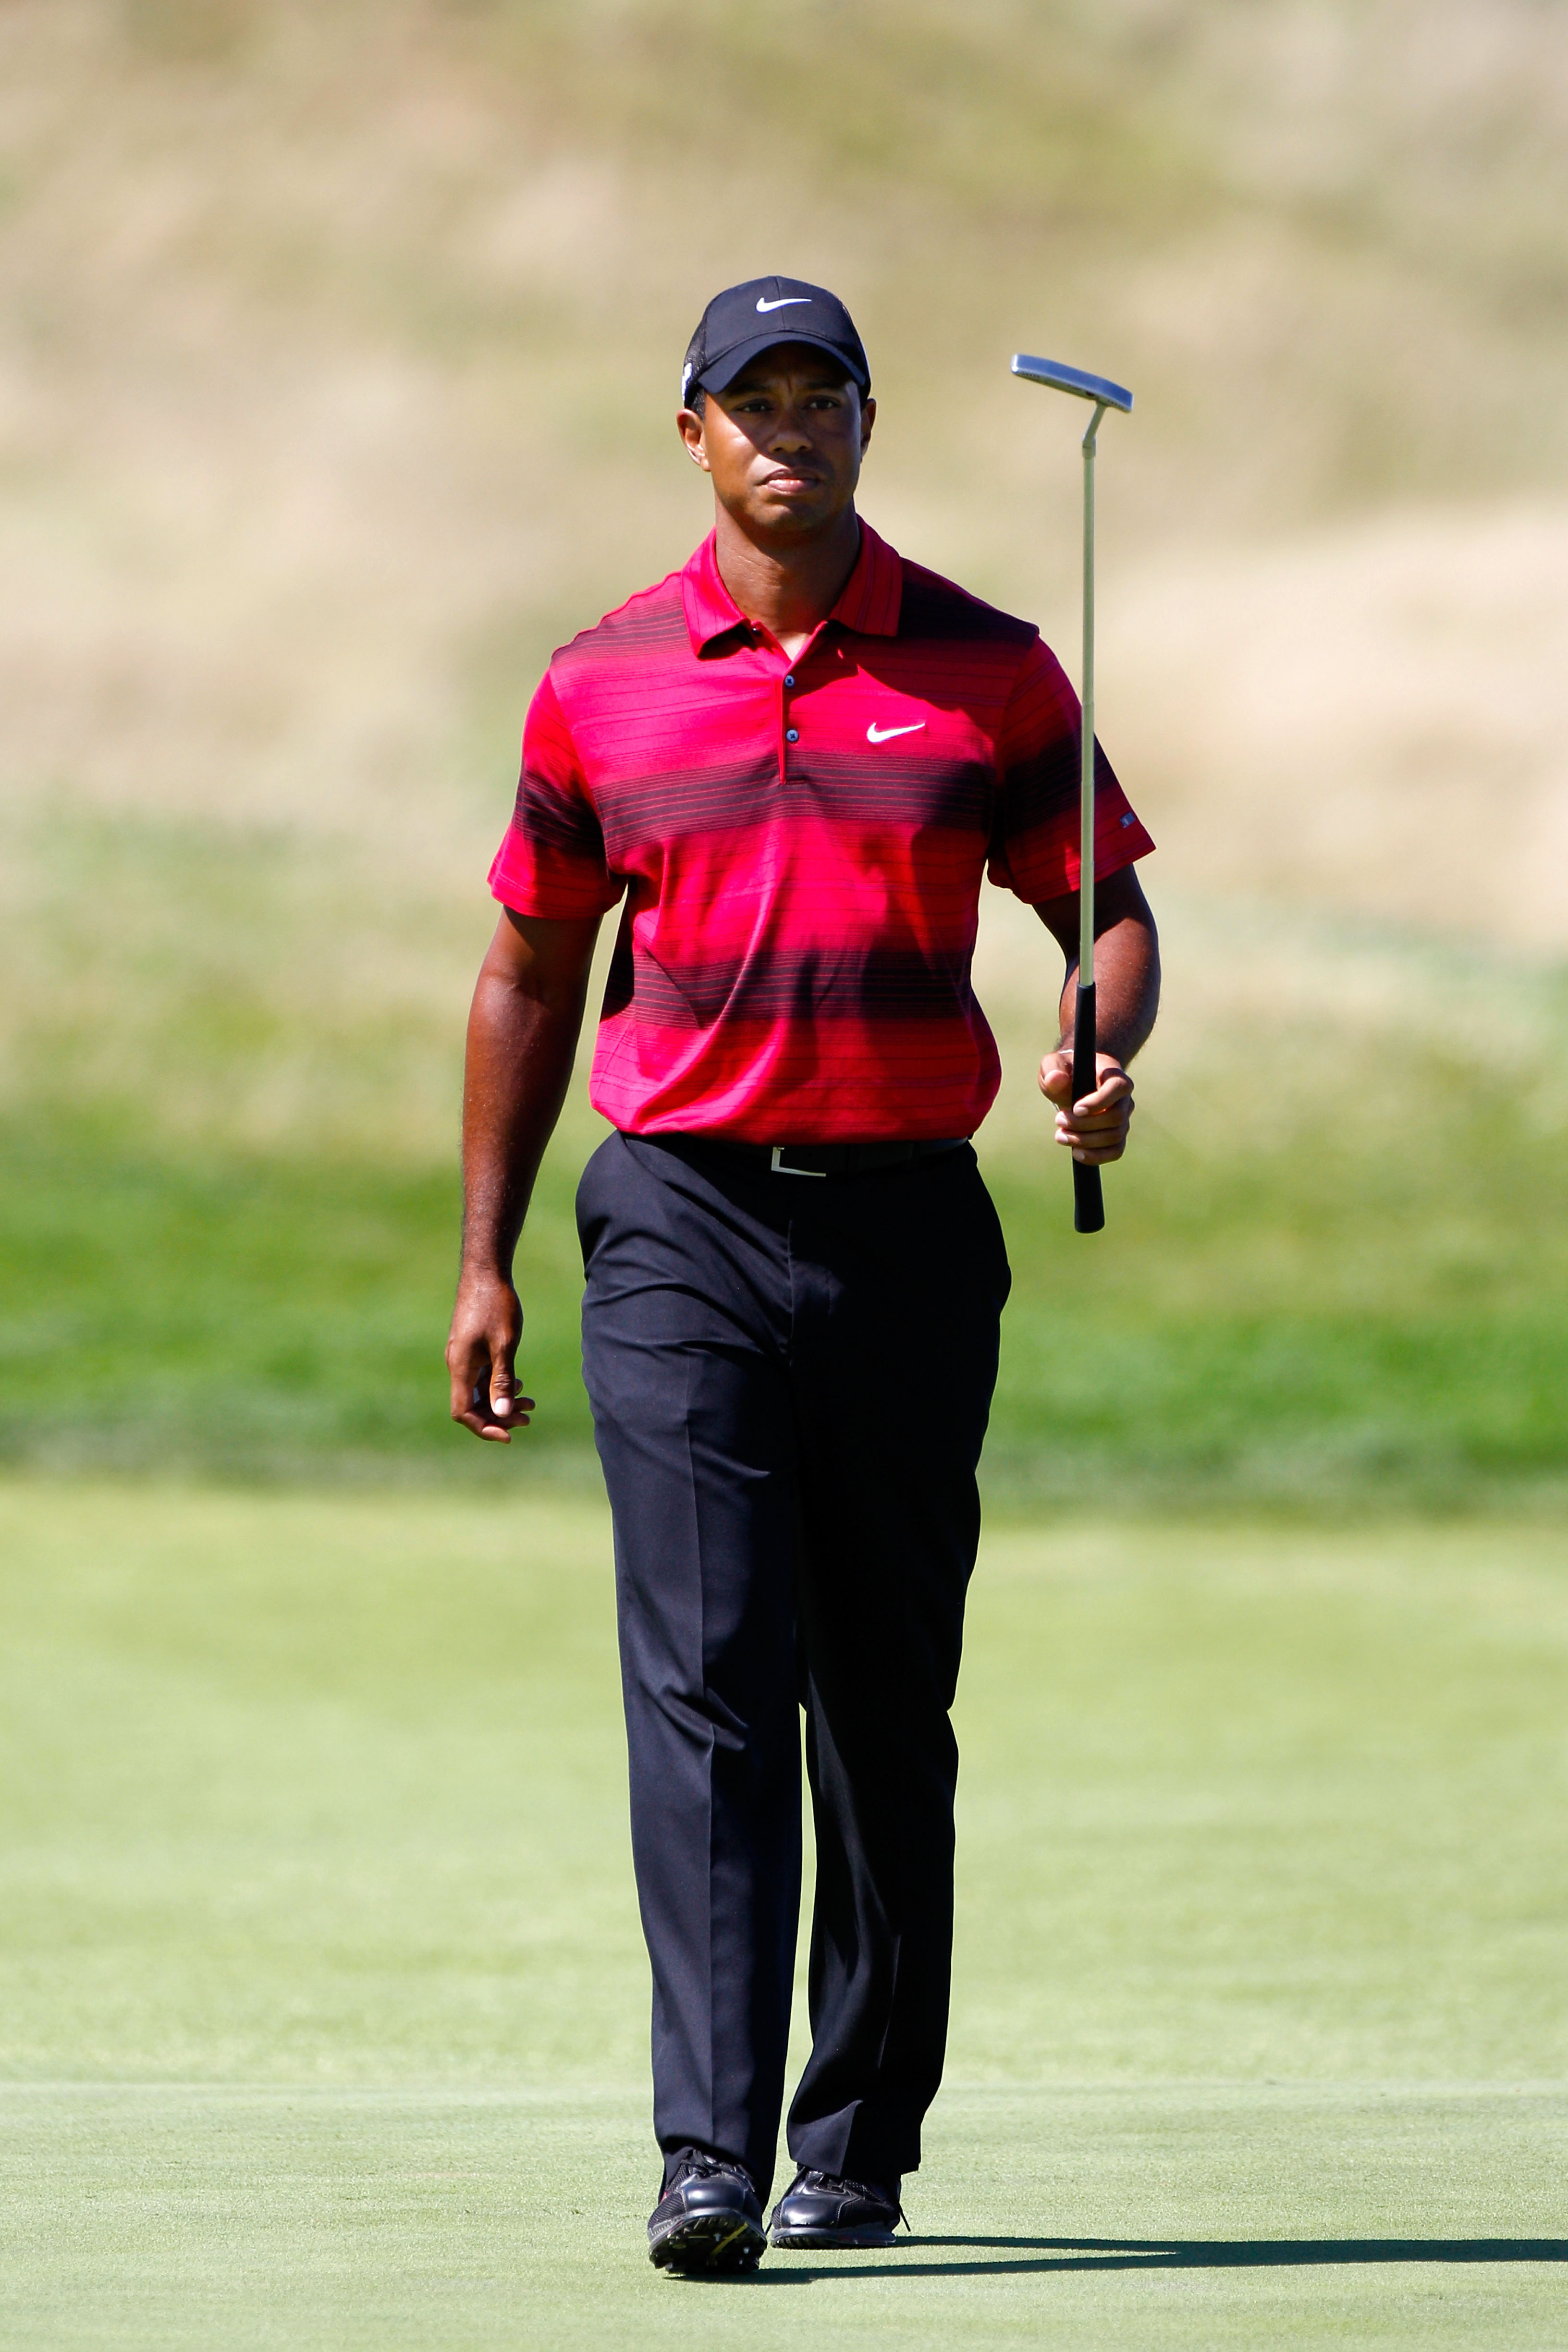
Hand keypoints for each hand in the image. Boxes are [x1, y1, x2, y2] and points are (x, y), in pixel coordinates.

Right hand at [446, 1269, 533, 1441]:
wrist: (485, 1272)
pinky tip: (518, 1382)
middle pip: (472, 1404)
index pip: (464, 1411)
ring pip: (478, 1390)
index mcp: (461, 1367)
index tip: (510, 1433)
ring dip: (501, 1400)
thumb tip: (501, 1414)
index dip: (485, 1427)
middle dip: (499, 1415)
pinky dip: (498, 1384)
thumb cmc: (496, 1306)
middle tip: (529, 1416)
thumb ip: (501, 1380)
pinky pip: (480, 1376)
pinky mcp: (470, 1348)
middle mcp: (457, 1364)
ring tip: (530, 1402)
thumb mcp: (504, 1345)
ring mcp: (463, 1356)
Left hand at [1038, 1050, 1133, 1164]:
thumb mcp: (1053, 1065)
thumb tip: (1056, 1080)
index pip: (1118, 1088)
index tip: (1075, 1108)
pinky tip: (1076, 1152)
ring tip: (1061, 1136)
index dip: (1099, 1102)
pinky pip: (1116, 1151)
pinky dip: (1096, 1156)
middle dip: (1084, 1124)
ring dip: (1085, 1141)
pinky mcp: (1117, 1135)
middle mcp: (1124, 1098)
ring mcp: (1123, 1118)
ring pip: (1115, 1137)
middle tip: (1058, 1120)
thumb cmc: (1066, 1071)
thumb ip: (1052, 1069)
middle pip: (1116, 1117)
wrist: (1073, 1084)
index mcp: (1113, 1075)